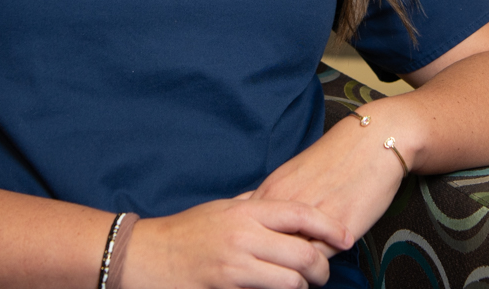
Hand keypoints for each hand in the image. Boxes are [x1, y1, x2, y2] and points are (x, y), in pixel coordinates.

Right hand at [122, 198, 351, 288]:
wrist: (143, 255)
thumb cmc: (183, 232)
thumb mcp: (220, 210)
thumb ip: (252, 208)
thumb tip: (284, 209)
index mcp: (245, 211)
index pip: (300, 214)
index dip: (329, 226)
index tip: (345, 236)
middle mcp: (243, 235)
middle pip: (303, 252)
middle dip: (321, 267)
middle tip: (321, 273)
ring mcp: (234, 265)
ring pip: (290, 281)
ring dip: (300, 287)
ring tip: (300, 286)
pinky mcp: (224, 288)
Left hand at [251, 108, 408, 252]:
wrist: (374, 142)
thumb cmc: (336, 156)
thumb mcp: (294, 173)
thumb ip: (275, 198)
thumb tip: (258, 219)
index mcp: (272, 191)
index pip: (249, 231)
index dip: (254, 245)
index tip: (258, 253)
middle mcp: (288, 206)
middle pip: (267, 247)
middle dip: (269, 259)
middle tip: (277, 264)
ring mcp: (313, 219)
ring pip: (292, 258)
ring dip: (293, 266)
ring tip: (298, 268)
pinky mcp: (339, 231)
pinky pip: (319, 261)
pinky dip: (315, 267)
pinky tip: (317, 263)